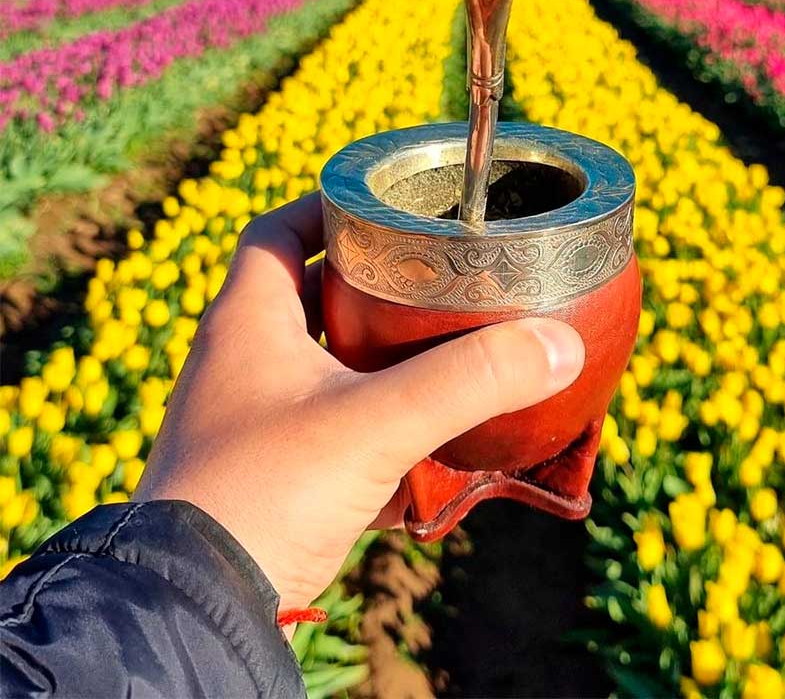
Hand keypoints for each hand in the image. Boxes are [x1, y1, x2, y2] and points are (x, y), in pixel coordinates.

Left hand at [136, 191, 584, 610]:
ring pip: (318, 365)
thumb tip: (558, 344)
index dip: (326, 209)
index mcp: (247, 320)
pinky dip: (369, 426)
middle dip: (368, 286)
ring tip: (439, 351)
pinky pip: (324, 429)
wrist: (196, 607)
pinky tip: (422, 442)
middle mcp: (239, 361)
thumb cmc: (264, 491)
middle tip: (431, 278)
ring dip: (373, 359)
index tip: (384, 207)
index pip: (278, 231)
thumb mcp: (375, 424)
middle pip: (306, 295)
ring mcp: (247, 420)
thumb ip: (469, 382)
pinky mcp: (263, 473)